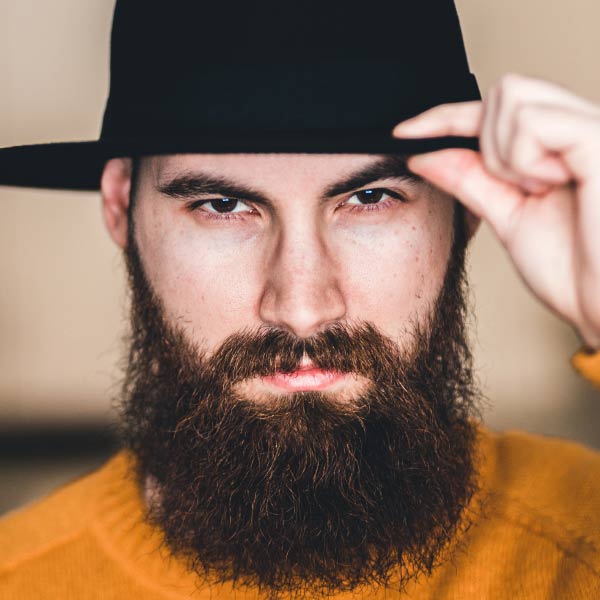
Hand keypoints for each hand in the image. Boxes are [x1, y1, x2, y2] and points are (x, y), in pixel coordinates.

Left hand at [392, 74, 599, 349]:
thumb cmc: (576, 270)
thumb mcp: (508, 217)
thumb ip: (471, 180)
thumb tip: (425, 155)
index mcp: (560, 146)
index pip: (495, 108)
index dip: (445, 116)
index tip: (403, 132)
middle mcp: (580, 127)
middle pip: (503, 90)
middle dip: (487, 142)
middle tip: (516, 189)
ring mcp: (594, 130)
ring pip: (513, 95)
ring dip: (505, 153)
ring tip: (538, 190)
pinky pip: (535, 121)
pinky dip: (523, 158)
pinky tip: (549, 185)